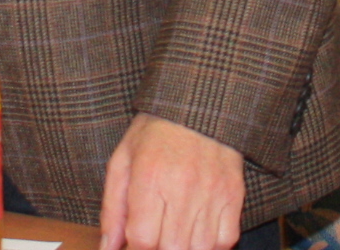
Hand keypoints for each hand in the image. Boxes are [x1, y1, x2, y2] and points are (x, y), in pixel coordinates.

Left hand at [98, 114, 245, 249]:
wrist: (197, 105)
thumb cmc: (154, 133)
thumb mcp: (122, 161)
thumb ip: (112, 208)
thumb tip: (107, 248)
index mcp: (149, 176)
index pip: (142, 239)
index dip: (137, 246)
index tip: (137, 238)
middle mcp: (182, 187)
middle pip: (171, 248)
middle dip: (160, 248)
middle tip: (156, 235)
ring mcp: (211, 193)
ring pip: (199, 248)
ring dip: (185, 247)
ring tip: (175, 233)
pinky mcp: (232, 195)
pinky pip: (225, 240)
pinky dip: (211, 244)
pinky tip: (198, 230)